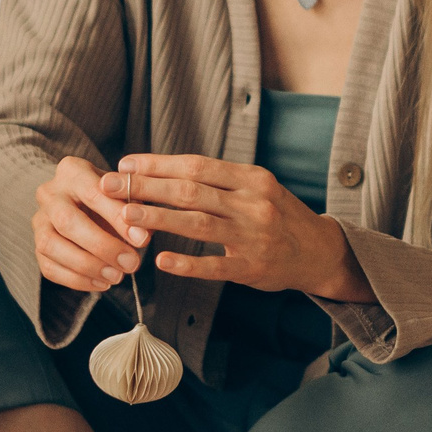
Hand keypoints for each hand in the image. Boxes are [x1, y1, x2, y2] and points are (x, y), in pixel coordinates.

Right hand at [32, 154, 140, 292]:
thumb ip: (135, 210)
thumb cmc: (111, 197)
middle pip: (66, 220)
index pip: (93, 193)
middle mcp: (49, 193)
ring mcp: (39, 220)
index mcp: (72, 172)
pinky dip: (77, 280)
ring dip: (87, 266)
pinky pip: (49, 267)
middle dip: (101, 246)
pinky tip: (102, 283)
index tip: (142, 240)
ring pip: (51, 245)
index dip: (117, 218)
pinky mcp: (36, 246)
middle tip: (131, 263)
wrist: (84, 203)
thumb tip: (142, 235)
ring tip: (117, 276)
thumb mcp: (125, 194)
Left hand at [110, 153, 368, 300]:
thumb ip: (219, 180)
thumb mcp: (257, 187)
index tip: (126, 163)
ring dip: (158, 218)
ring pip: (197, 223)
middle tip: (110, 185)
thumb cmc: (279, 215)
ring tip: (125, 215)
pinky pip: (215, 265)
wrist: (321, 252)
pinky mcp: (252, 267)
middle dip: (146, 187)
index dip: (158, 164)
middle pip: (190, 190)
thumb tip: (165, 170)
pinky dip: (187, 263)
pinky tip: (161, 260)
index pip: (196, 165)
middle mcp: (252, 202)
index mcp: (250, 178)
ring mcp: (253, 236)